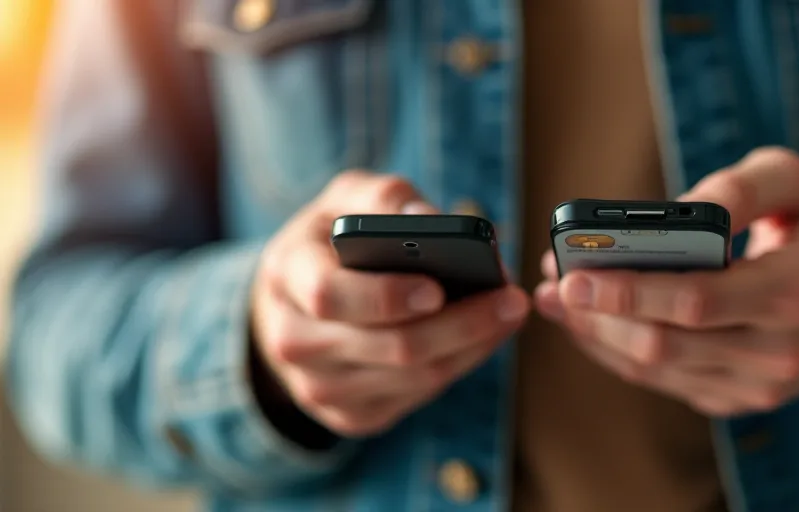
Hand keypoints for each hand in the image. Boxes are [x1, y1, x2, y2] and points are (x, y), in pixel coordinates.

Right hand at [252, 171, 529, 435]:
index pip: (329, 296)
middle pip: (389, 346)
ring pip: (412, 378)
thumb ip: (383, 198)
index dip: (386, 296)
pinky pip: (416, 397)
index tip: (438, 288)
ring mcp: (318, 386)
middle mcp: (293, 339)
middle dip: (460, 323)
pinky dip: (459, 366)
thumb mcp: (345, 200)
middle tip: (512, 298)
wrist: (296, 303)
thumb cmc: (331, 242)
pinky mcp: (349, 415)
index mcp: (286, 274)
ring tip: (511, 313)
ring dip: (471, 347)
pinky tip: (485, 337)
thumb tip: (428, 220)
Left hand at [535, 147, 798, 416]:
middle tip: (550, 279)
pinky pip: (662, 381)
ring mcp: (759, 385)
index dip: (628, 291)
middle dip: (596, 313)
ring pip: (655, 369)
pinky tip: (590, 322)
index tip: (572, 273)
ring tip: (556, 296)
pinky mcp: (738, 398)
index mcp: (798, 291)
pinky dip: (618, 352)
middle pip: (665, 343)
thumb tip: (678, 210)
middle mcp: (780, 350)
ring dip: (596, 334)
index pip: (699, 301)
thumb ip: (743, 185)